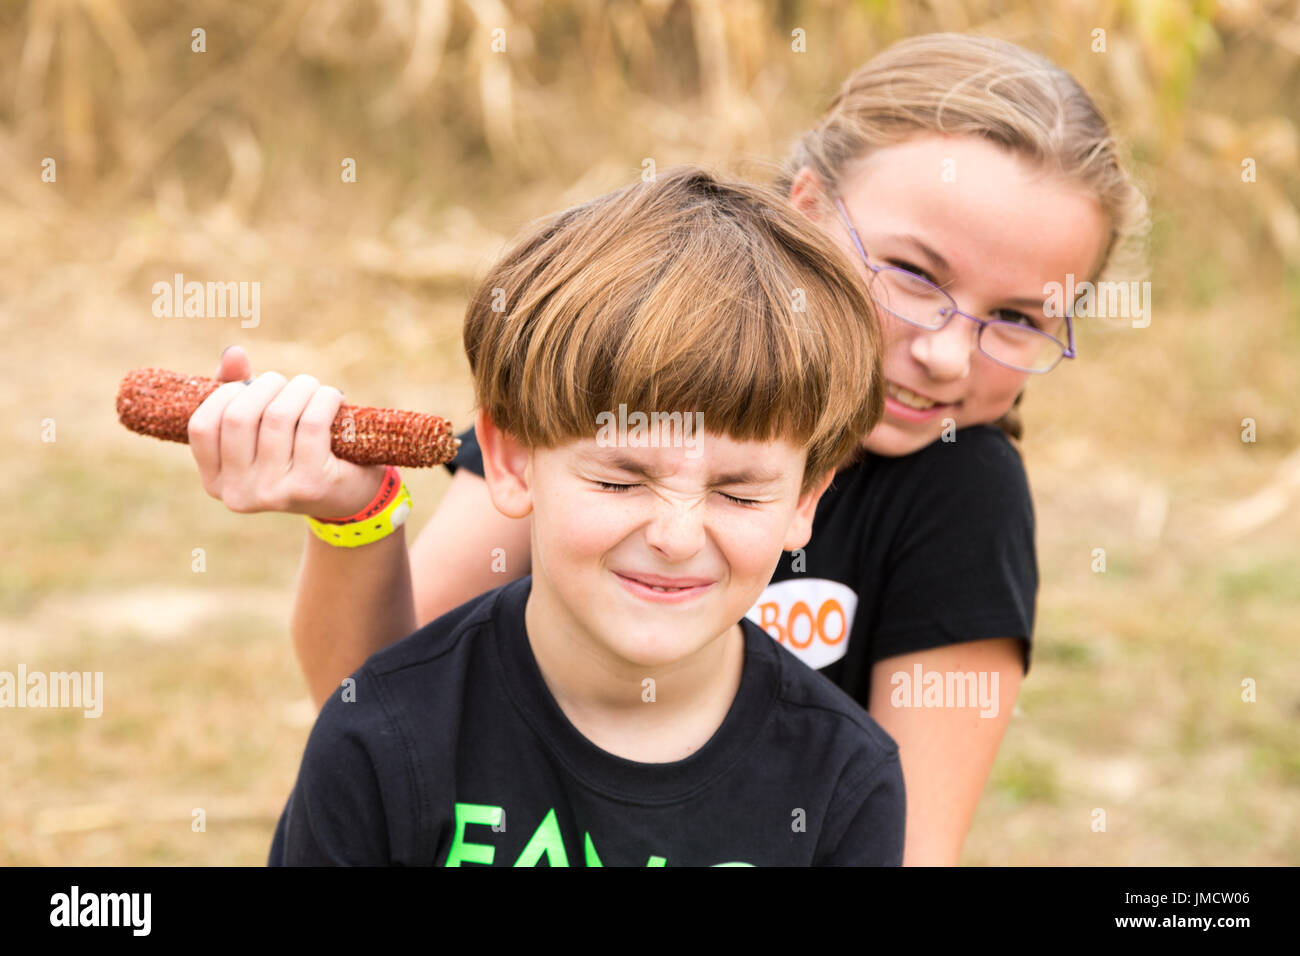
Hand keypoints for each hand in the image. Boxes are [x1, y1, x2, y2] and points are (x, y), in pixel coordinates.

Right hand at [187, 345, 386, 517]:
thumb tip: (233, 353)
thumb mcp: (261, 423)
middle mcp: (238, 494)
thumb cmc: (297, 450)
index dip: (226, 394)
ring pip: (278, 416)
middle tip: (287, 384)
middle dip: (267, 386)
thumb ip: (237, 388)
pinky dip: (324, 399)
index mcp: (216, 481)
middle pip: (239, 417)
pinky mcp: (310, 486)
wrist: (348, 492)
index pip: (202, 426)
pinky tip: (333, 398)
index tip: (249, 386)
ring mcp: (273, 494)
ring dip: (300, 388)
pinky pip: (311, 424)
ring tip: (312, 388)